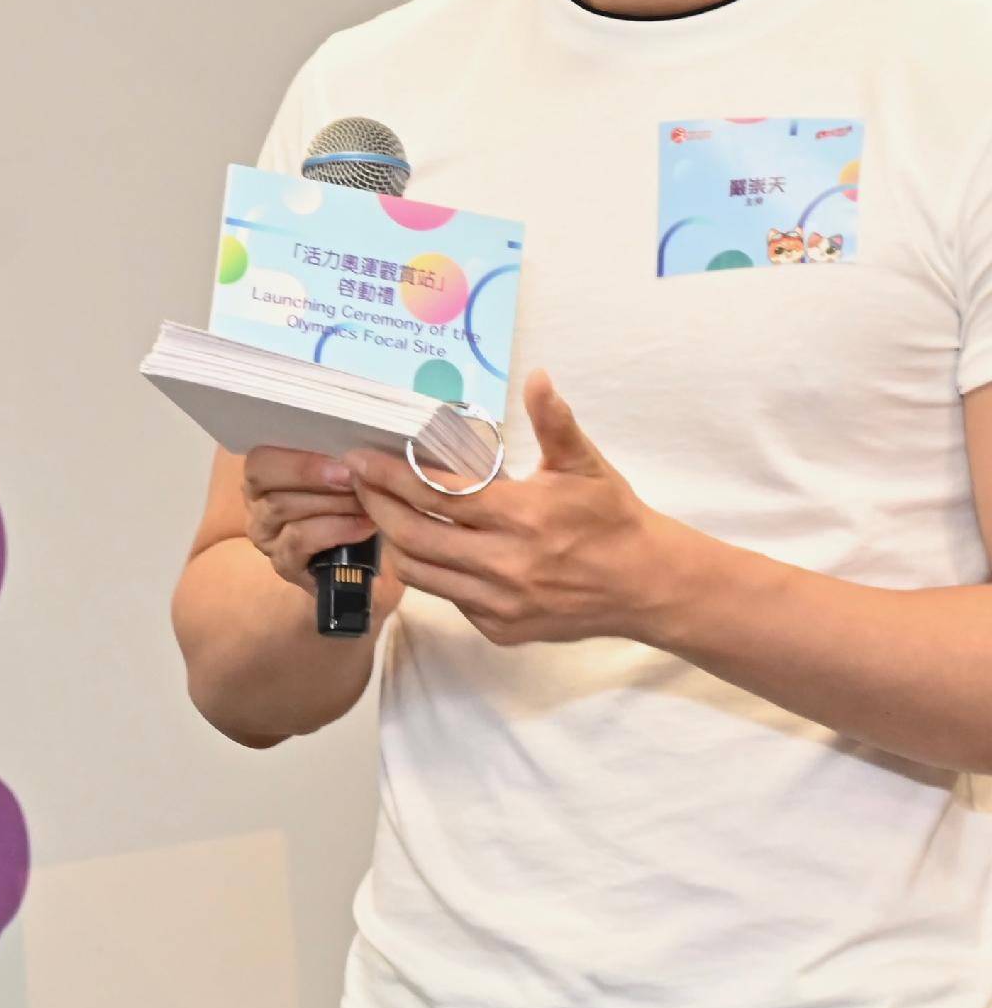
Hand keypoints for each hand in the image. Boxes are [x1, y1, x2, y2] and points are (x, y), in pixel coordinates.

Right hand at [239, 443, 404, 622]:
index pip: (259, 460)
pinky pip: (301, 541)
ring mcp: (266, 537)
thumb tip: (354, 444)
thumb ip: (336, 459)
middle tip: (357, 481)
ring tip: (366, 502)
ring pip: (283, 509)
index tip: (341, 462)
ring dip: (331, 503)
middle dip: (317, 481)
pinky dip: (337, 530)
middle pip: (267, 483)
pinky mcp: (282, 563)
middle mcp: (256, 504)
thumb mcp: (339, 476)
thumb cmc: (347, 507)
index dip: (297, 461)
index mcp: (263, 475)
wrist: (359, 561)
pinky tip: (364, 527)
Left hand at [348, 371, 701, 647]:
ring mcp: (501, 603)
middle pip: (412, 535)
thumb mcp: (584, 465)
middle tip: (358, 482)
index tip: (360, 459)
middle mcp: (506, 564)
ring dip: (395, 541)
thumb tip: (536, 377)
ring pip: (420, 573)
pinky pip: (447, 598)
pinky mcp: (502, 629)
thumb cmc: (612, 518)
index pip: (434, 494)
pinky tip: (430, 547)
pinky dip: (432, 572)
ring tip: (384, 512)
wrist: (649, 585)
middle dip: (375, 505)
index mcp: (521, 516)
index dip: (390, 475)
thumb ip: (554, 422)